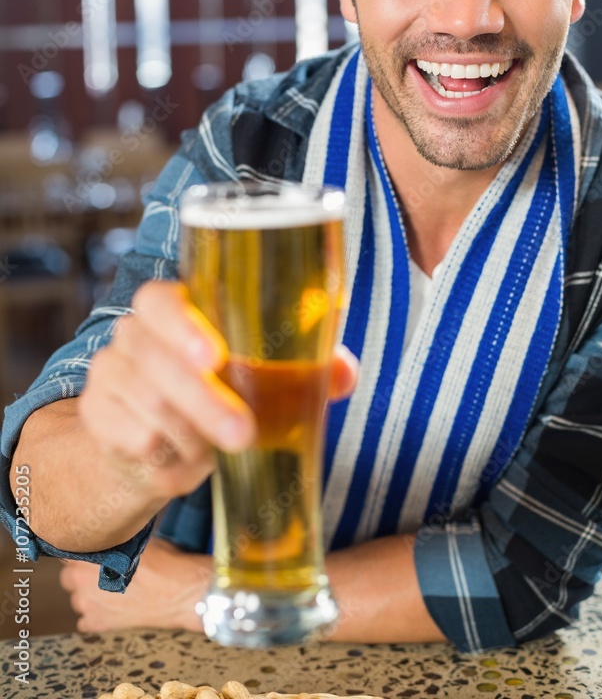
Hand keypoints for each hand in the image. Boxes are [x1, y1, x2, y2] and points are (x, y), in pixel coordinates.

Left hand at [60, 537, 209, 631]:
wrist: (179, 592)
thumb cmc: (162, 562)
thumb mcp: (136, 539)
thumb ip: (113, 539)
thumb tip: (107, 533)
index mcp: (87, 558)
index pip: (68, 552)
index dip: (81, 550)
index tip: (92, 549)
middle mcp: (80, 583)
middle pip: (68, 576)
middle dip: (81, 573)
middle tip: (104, 569)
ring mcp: (87, 607)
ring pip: (77, 598)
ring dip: (88, 594)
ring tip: (113, 589)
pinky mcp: (97, 624)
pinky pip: (85, 619)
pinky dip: (96, 614)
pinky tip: (114, 606)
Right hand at [79, 280, 357, 504]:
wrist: (149, 438)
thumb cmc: (215, 390)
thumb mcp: (256, 375)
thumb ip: (301, 369)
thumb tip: (343, 374)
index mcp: (169, 309)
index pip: (159, 301)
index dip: (183, 326)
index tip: (214, 356)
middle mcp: (131, 335)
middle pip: (155, 363)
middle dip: (204, 403)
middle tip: (244, 434)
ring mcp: (109, 376)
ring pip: (147, 410)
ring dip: (191, 437)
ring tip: (217, 450)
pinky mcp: (97, 418)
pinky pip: (133, 442)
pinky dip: (168, 460)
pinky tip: (184, 461)